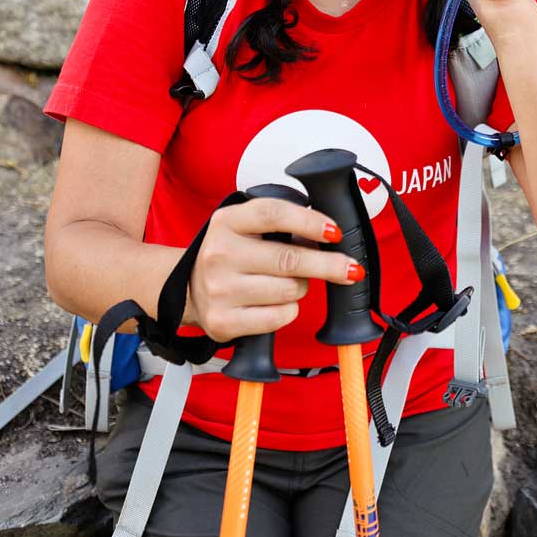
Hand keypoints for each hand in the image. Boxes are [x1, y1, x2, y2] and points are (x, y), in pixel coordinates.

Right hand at [188, 196, 360, 341]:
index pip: (273, 215)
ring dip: (302, 286)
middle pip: (289, 258)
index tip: (334, 231)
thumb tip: (327, 233)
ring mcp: (219, 289)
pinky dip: (290, 309)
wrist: (186, 289)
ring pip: (290, 289)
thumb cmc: (228, 254)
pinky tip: (278, 302)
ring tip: (290, 282)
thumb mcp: (242, 225)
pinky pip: (280, 316)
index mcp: (227, 221)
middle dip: (328, 264)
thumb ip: (278, 222)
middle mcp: (220, 253)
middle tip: (351, 267)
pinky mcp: (224, 321)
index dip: (309, 221)